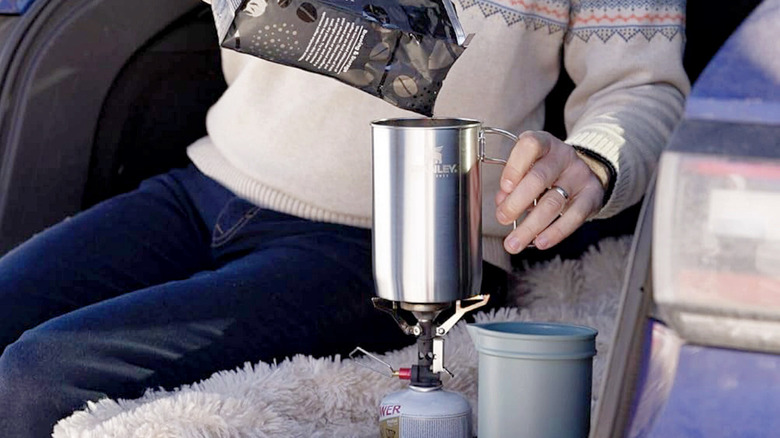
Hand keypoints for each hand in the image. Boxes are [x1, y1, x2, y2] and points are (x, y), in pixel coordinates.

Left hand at [495, 131, 604, 253]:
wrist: (584, 171)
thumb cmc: (546, 171)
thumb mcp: (529, 168)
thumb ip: (513, 183)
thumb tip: (502, 202)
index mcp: (544, 143)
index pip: (530, 146)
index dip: (515, 167)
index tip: (504, 188)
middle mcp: (563, 156)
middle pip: (539, 178)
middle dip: (517, 202)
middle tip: (502, 219)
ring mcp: (580, 175)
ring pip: (553, 203)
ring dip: (530, 226)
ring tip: (514, 243)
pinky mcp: (593, 195)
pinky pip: (574, 216)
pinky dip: (555, 232)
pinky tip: (540, 242)